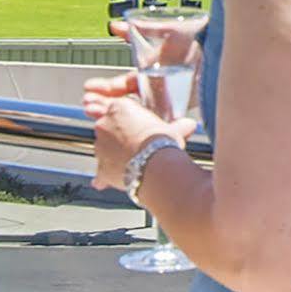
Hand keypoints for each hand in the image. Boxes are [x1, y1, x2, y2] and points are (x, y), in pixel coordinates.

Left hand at [82, 73, 195, 191]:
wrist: (154, 166)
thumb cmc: (163, 142)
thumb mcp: (172, 130)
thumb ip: (178, 126)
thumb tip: (190, 124)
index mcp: (119, 108)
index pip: (121, 110)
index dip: (133, 121)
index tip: (141, 129)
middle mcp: (104, 124)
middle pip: (110, 128)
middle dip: (121, 137)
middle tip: (138, 147)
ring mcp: (100, 146)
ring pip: (105, 150)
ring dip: (114, 156)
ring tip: (132, 164)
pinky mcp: (101, 167)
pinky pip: (100, 173)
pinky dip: (102, 178)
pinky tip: (104, 183)